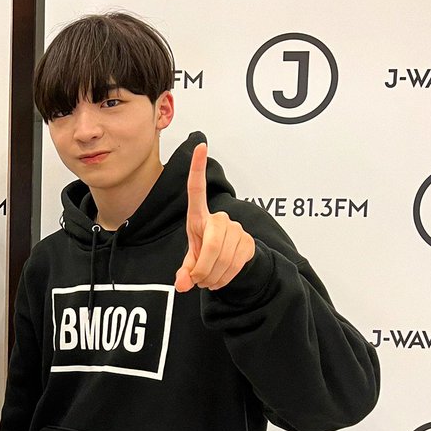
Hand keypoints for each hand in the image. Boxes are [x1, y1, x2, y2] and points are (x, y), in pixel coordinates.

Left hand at [174, 142, 254, 291]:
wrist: (233, 263)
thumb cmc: (206, 253)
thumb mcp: (191, 259)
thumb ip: (185, 271)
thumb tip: (182, 284)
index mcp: (199, 217)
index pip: (197, 189)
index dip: (197, 168)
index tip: (200, 145)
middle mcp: (219, 219)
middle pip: (210, 246)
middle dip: (202, 269)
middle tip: (198, 280)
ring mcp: (235, 229)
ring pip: (222, 259)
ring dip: (212, 277)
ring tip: (208, 280)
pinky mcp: (248, 242)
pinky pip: (234, 265)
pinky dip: (224, 279)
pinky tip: (220, 279)